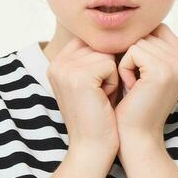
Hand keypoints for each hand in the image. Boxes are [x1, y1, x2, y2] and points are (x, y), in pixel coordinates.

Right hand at [45, 36, 121, 157]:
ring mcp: (66, 68)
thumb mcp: (94, 81)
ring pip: (107, 54)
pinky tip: (103, 100)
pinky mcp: (79, 76)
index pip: (92, 41)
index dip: (105, 61)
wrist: (93, 148)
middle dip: (109, 69)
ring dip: (113, 76)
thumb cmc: (100, 117)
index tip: (99, 88)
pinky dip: (114, 83)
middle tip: (100, 95)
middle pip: (100, 45)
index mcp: (58, 61)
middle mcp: (57, 62)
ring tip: (101, 97)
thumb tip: (120, 30)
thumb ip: (96, 56)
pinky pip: (111, 65)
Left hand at [112, 23, 177, 148]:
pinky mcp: (162, 70)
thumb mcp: (146, 71)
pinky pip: (133, 51)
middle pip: (147, 32)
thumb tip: (132, 17)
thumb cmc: (134, 104)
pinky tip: (131, 87)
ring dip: (127, 63)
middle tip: (136, 83)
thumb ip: (149, 46)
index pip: (156, 28)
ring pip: (138, 41)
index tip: (137, 73)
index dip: (139, 45)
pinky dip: (125, 68)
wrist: (136, 136)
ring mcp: (176, 64)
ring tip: (134, 86)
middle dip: (132, 55)